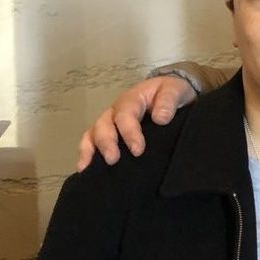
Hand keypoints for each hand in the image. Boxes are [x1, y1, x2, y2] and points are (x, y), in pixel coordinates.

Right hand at [76, 76, 195, 170]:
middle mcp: (116, 111)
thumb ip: (168, 101)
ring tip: (87, 168)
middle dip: (106, 143)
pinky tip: (85, 170)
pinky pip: (93, 142)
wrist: (171, 94)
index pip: (126, 116)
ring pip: (93, 134)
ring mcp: (111, 123)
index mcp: (131, 100)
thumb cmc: (171, 92)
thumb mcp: (174, 90)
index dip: (129, 133)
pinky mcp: (112, 134)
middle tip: (112, 160)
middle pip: (103, 125)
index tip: (138, 150)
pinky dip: (87, 154)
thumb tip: (161, 119)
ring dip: (89, 150)